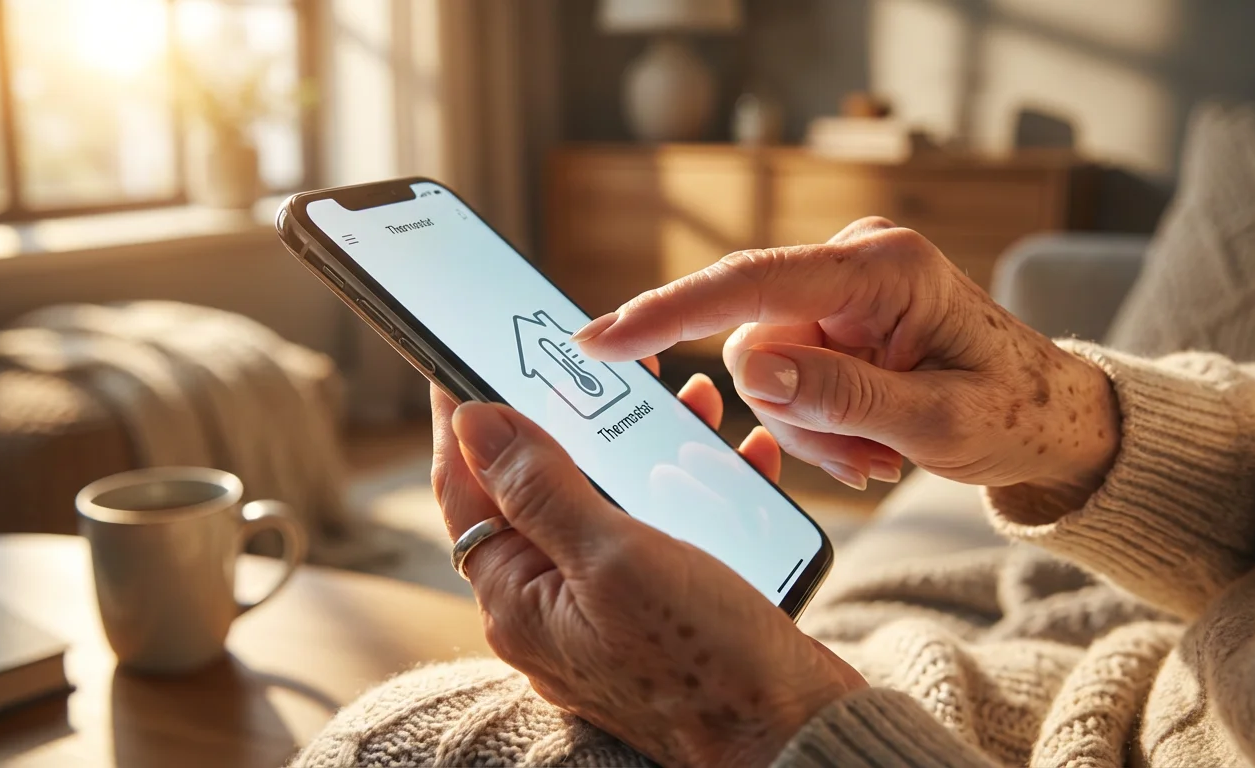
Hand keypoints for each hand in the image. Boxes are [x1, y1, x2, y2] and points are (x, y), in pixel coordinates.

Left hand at [431, 369, 865, 766]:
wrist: (792, 738)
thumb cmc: (705, 661)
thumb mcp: (614, 558)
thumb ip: (541, 488)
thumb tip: (474, 421)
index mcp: (518, 596)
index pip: (465, 486)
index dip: (462, 417)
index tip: (464, 356)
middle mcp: (552, 606)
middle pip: (540, 489)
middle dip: (574, 419)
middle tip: (601, 366)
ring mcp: (606, 612)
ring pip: (610, 503)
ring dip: (645, 447)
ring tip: (688, 401)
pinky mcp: (662, 613)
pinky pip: (663, 533)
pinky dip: (695, 490)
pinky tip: (737, 459)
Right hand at [573, 218, 1120, 504]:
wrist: (1055, 418)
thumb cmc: (1015, 414)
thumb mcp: (934, 421)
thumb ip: (839, 394)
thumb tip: (748, 371)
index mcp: (883, 267)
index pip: (749, 284)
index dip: (666, 313)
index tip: (599, 341)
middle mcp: (853, 262)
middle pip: (753, 339)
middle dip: (792, 412)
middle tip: (858, 460)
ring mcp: (842, 288)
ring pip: (765, 367)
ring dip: (810, 426)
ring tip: (875, 453)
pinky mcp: (837, 314)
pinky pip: (787, 373)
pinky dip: (818, 420)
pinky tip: (871, 442)